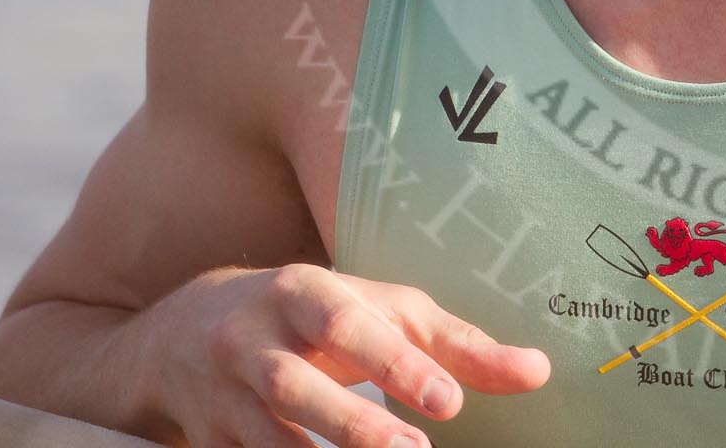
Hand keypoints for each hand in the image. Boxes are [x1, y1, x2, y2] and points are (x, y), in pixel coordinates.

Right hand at [152, 263, 549, 446]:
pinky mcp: (207, 438)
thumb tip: (538, 373)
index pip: (348, 323)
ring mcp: (222, 394)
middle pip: (296, 383)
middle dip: (353, 421)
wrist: (187, 330)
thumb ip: (456, 345)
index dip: (396, 361)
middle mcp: (252, 339)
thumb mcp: (383, 314)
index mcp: (302, 292)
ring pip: (264, 434)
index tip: (449, 401)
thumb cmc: (317, 317)